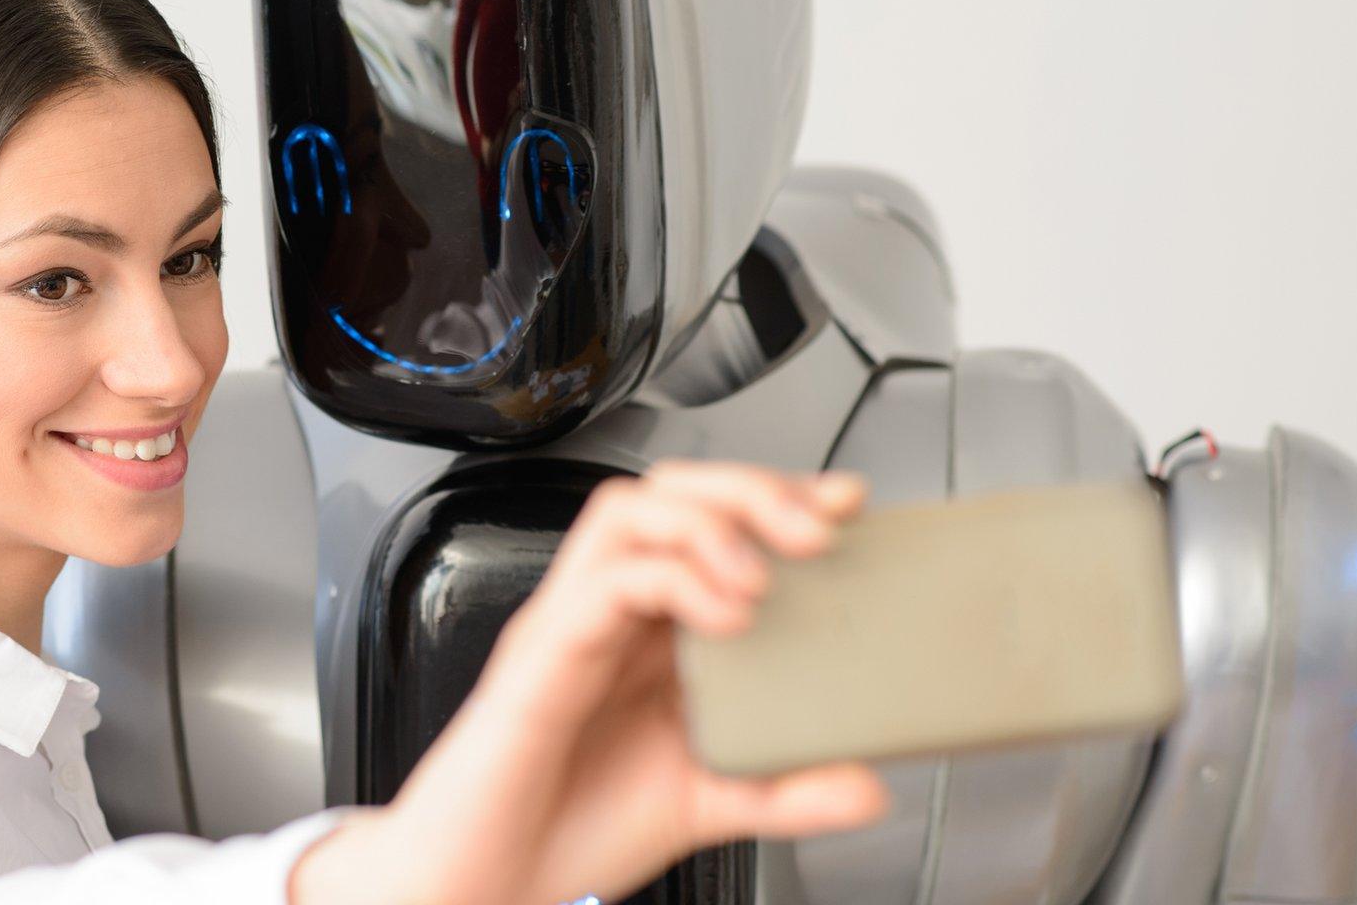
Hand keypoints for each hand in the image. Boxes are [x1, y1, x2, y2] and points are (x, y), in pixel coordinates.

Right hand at [289, 460, 889, 904]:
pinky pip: (600, 583)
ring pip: (627, 512)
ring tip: (763, 573)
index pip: (706, 523)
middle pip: (667, 492)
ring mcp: (571, 625)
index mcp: (646, 631)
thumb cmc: (569, 829)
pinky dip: (669, 580)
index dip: (776, 497)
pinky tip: (723, 618)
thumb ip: (785, 789)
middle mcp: (607, 612)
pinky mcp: (542, 655)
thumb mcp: (706, 803)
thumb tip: (869, 784)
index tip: (845, 506)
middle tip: (815, 530)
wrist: (486, 885)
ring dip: (707, 522)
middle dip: (748, 490)